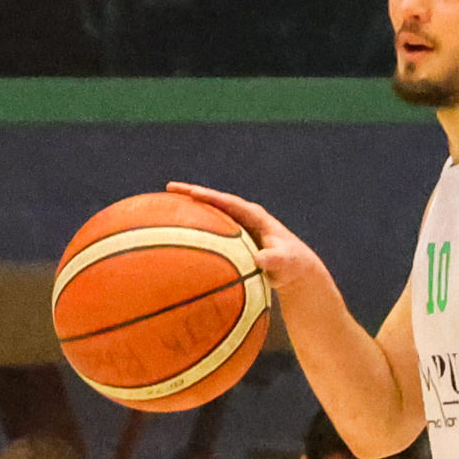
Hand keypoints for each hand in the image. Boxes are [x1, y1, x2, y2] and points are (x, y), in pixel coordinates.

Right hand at [165, 183, 329, 304]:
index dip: (210, 197)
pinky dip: (192, 229)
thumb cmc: (291, 265)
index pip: (229, 202)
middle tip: (168, 188)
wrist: (295, 270)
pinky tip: (173, 235)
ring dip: (188, 209)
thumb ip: (274, 260)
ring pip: (209, 214)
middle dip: (192, 194)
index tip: (191, 193)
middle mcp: (243, 217)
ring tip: (163, 205)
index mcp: (255, 216)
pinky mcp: (232, 238)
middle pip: (214, 201)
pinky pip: (209, 231)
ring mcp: (236, 227)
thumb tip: (260, 259)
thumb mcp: (285, 262)